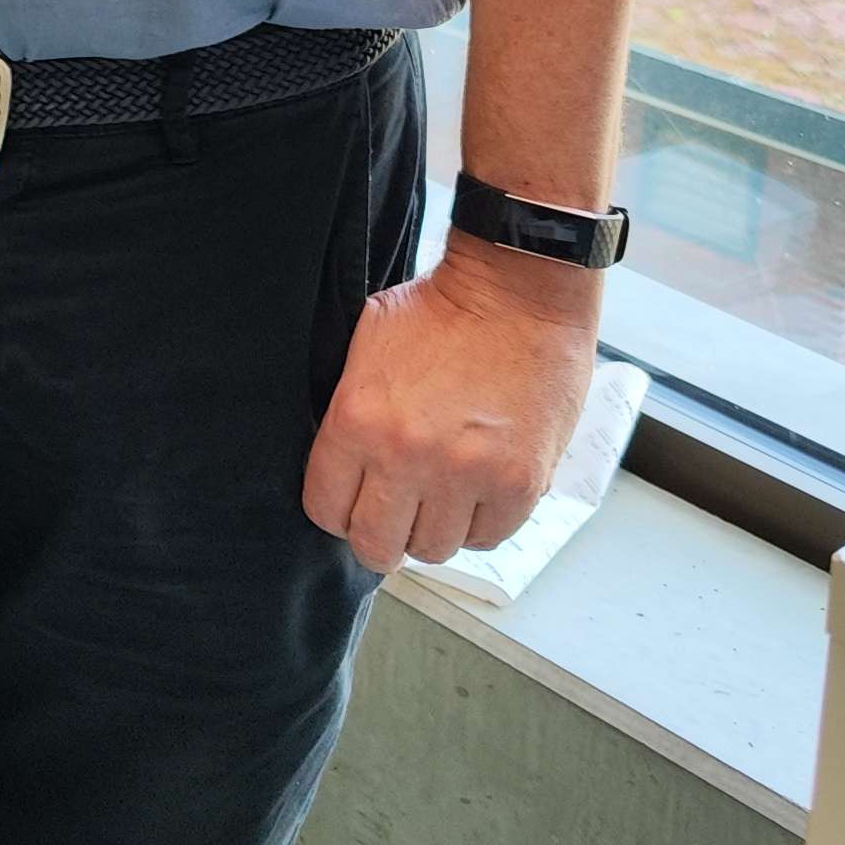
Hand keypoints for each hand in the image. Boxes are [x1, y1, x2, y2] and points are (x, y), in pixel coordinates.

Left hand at [302, 238, 598, 571]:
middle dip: (378, 536)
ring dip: (432, 529)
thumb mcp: (366, 346)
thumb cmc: (442, 312)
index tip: (351, 501)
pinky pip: (487, 538)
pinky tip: (477, 492)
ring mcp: (467, 475)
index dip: (336, 510)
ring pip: (432, 549)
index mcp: (359, 420)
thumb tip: (339, 466)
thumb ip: (348, 411)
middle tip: (392, 514)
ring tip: (439, 496)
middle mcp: (408, 456)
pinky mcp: (519, 484)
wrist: (518, 294)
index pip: (325, 509)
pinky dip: (480, 523)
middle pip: (375, 546)